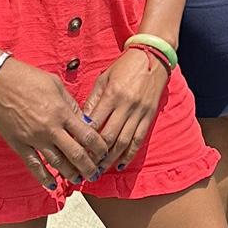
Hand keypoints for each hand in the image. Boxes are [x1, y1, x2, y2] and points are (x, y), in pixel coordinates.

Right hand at [0, 56, 107, 187]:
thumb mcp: (56, 84)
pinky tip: (52, 184)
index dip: (99, 147)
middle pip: (76, 154)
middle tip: (96, 174)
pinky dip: (44, 177)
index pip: (87, 135)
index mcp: (62, 111)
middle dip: (89, 166)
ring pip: (57, 163)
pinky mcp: (18, 144)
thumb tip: (83, 120)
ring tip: (79, 179)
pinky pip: (34, 165)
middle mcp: (50, 128)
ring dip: (71, 174)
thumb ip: (71, 104)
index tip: (104, 152)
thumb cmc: (27, 77)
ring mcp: (34, 139)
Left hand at [84, 48, 167, 174]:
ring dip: (110, 158)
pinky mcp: (149, 116)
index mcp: (112, 94)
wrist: (152, 57)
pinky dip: (129, 154)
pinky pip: (138, 139)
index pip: (95, 122)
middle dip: (95, 154)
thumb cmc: (124, 67)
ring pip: (123, 141)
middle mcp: (126, 105)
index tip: (75, 150)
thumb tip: (82, 121)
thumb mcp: (104, 78)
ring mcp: (139, 112)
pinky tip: (120, 164)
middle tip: (84, 166)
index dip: (84, 139)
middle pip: (108, 136)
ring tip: (99, 170)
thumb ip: (93, 100)